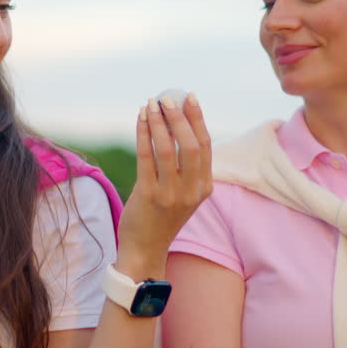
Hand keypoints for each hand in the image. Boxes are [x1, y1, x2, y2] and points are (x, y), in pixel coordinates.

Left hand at [115, 92, 211, 278]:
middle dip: (179, 117)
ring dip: (158, 122)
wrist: (145, 249)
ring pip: (167, 148)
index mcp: (204, 188)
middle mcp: (191, 191)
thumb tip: (178, 124)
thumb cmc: (162, 216)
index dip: (198, 119)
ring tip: (151, 104)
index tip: (189, 98)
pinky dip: (143, 133)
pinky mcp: (148, 195)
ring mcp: (170, 194)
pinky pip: (146, 157)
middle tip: (167, 98)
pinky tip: (140, 118)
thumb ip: (187, 169)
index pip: (205, 146)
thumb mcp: (184, 194)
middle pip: (190, 145)